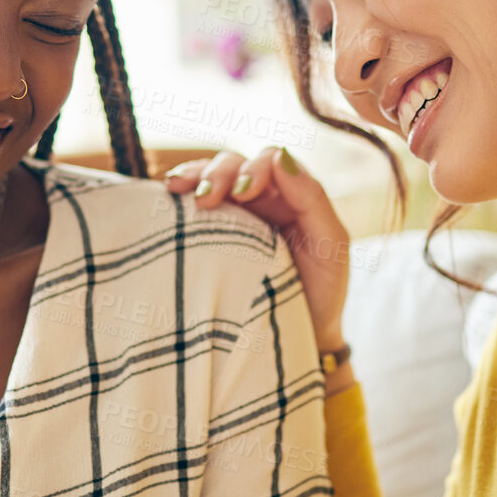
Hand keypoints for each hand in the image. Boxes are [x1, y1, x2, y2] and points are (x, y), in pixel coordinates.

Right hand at [165, 147, 350, 352]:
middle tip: (206, 197)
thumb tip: (281, 157)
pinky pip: (189, 205)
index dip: (254, 169)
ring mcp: (231, 217)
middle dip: (218, 172)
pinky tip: (167, 196)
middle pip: (234, 163)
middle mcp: (259, 200)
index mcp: (290, 197)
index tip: (243, 195)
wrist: (297, 340)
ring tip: (177, 188)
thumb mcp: (330, 247)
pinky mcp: (205, 237)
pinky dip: (177, 195)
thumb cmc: (319, 294)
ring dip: (194, 177)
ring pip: (208, 177)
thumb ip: (312, 199)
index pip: (268, 161)